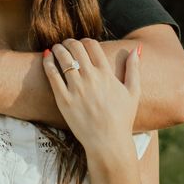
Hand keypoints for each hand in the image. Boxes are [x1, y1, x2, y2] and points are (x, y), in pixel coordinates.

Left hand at [43, 38, 140, 159]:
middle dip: (69, 42)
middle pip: (76, 48)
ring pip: (63, 59)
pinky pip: (52, 75)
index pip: (92, 46)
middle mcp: (91, 79)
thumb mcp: (133, 92)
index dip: (85, 40)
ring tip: (55, 48)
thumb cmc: (122, 119)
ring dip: (57, 49)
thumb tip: (136, 49)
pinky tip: (46, 58)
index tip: (81, 43)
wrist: (108, 142)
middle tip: (65, 43)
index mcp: (107, 74)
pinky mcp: (63, 100)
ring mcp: (76, 89)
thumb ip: (134, 69)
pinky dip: (48, 63)